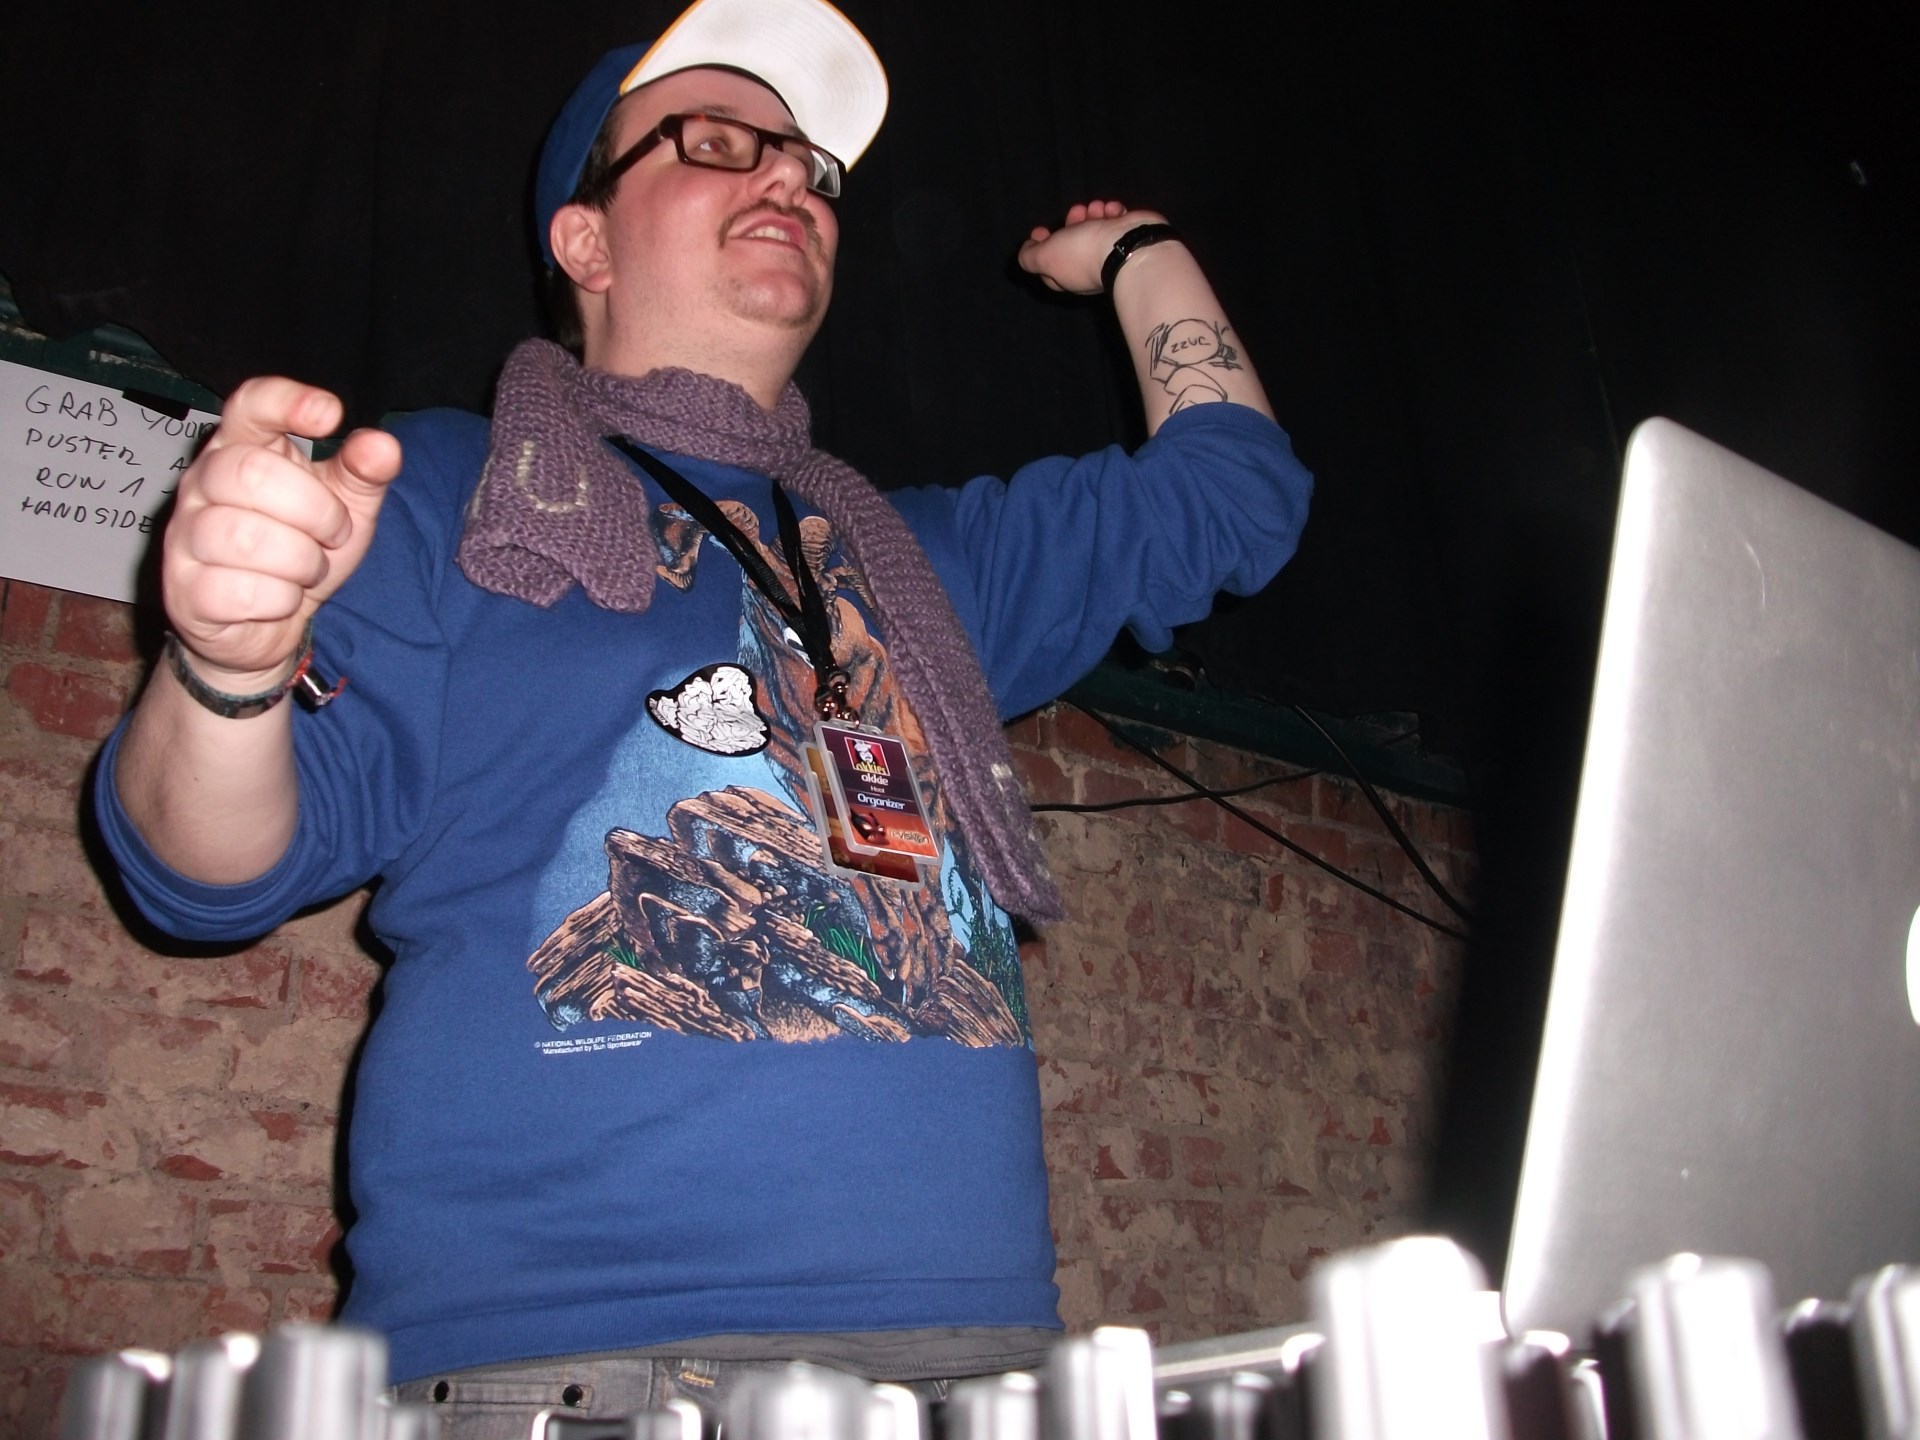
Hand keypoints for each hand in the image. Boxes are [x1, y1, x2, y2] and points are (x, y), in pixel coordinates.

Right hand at [161, 378, 401, 686]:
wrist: (266, 625)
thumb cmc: (300, 549)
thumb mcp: (344, 507)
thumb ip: (363, 473)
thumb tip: (382, 445)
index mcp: (240, 448)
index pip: (249, 403)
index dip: (286, 400)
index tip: (330, 415)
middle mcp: (201, 483)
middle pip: (252, 473)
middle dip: (316, 511)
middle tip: (334, 534)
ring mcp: (185, 536)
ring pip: (246, 537)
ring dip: (302, 561)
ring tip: (308, 569)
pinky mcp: (184, 591)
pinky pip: (241, 591)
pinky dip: (281, 600)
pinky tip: (282, 597)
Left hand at [1017, 199, 1166, 295]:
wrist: (1129, 246)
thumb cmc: (1084, 253)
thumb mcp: (1045, 257)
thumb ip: (1030, 257)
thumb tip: (1027, 250)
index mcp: (1069, 276)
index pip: (1050, 268)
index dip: (1040, 249)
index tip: (1039, 231)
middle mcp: (1090, 268)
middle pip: (1073, 244)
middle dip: (1071, 223)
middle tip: (1076, 212)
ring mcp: (1112, 254)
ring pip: (1096, 229)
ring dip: (1093, 214)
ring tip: (1097, 208)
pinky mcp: (1130, 239)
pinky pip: (1117, 223)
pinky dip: (1114, 213)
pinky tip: (1115, 211)